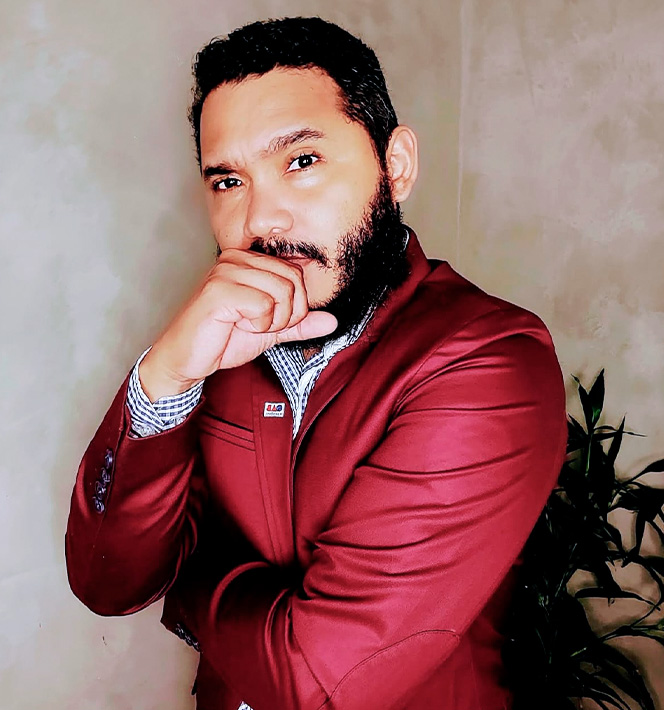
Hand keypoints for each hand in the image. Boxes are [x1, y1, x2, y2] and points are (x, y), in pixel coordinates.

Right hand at [139, 249, 336, 399]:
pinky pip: (263, 304)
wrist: (186, 359)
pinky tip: (236, 326)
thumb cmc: (221, 340)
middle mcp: (236, 259)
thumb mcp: (270, 330)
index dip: (294, 307)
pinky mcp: (219, 290)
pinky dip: (257, 324)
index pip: (295, 273)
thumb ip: (299, 324)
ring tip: (246, 325)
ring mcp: (226, 271)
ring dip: (271, 321)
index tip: (269, 321)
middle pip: (292, 281)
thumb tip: (331, 321)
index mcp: (248, 261)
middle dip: (286, 314)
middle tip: (260, 326)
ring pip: (281, 292)